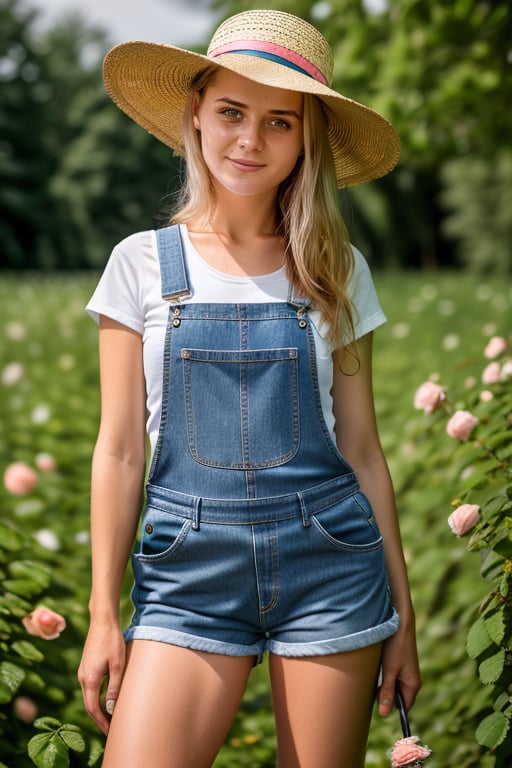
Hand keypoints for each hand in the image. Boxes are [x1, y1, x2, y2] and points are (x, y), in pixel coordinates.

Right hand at [78, 620, 125, 734]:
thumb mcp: (117, 664)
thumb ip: (114, 686)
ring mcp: (82, 671)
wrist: (102, 621)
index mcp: (89, 679)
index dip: (101, 722)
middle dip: (99, 719)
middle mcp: (82, 677)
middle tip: (110, 729)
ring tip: (110, 717)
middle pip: (89, 705)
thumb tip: (110, 707)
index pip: (93, 708)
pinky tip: (105, 699)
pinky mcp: (86, 666)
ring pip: (88, 696)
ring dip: (97, 708)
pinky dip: (96, 698)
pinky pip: (89, 688)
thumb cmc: (112, 641)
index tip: (110, 732)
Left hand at [378, 621, 420, 717]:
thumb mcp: (389, 671)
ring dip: (385, 686)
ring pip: (395, 687)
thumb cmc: (396, 646)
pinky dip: (386, 678)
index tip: (377, 707)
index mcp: (413, 685)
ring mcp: (407, 672)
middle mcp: (412, 680)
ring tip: (374, 679)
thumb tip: (384, 714)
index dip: (391, 709)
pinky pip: (394, 678)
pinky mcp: (402, 665)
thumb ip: (387, 692)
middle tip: (372, 692)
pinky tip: (377, 671)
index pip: (404, 707)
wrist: (400, 623)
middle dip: (386, 697)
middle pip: (399, 698)